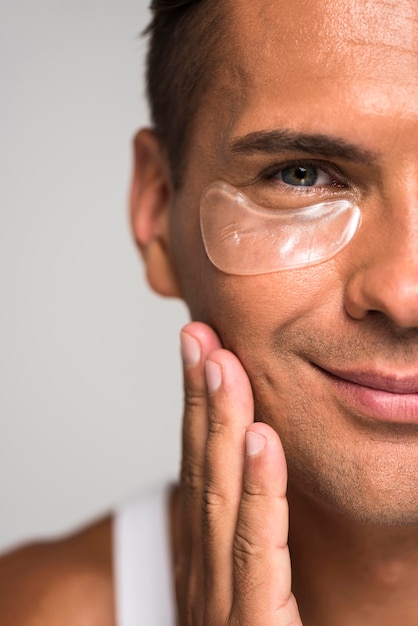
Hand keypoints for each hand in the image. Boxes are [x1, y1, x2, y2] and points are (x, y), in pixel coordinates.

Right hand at [173, 321, 301, 624]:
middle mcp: (205, 567)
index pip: (198, 464)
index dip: (194, 403)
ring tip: (222, 365)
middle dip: (198, 397)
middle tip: (199, 336)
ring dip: (220, 425)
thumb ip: (245, 528)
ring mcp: (224, 597)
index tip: (198, 347)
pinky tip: (261, 440)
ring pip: (221, 495)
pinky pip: (257, 548)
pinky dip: (258, 489)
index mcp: (204, 553)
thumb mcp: (243, 580)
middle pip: (200, 467)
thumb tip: (253, 464)